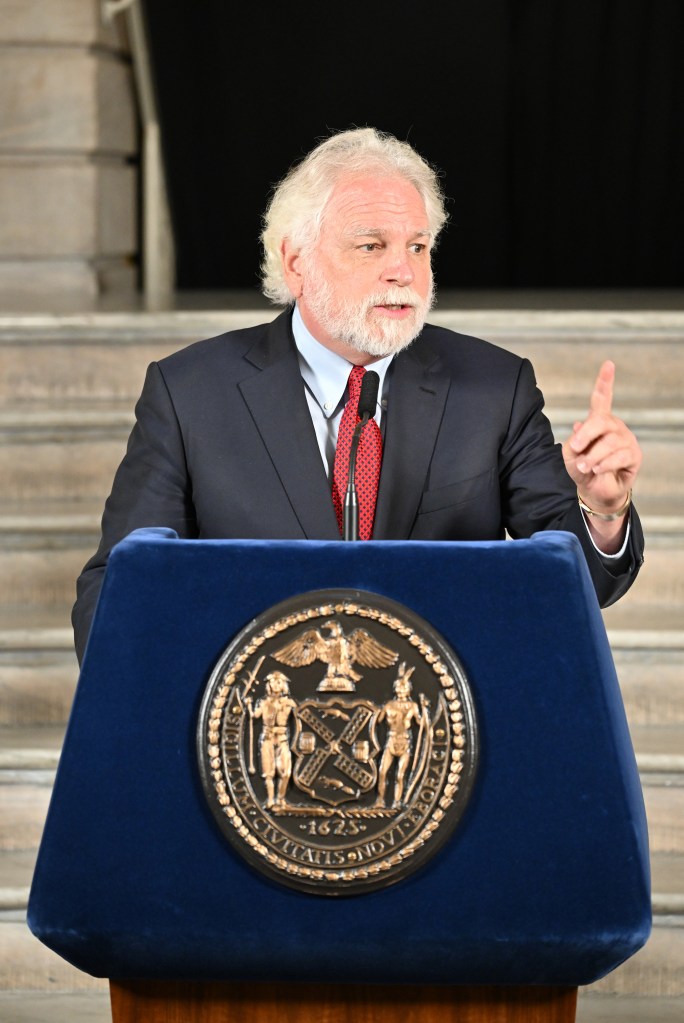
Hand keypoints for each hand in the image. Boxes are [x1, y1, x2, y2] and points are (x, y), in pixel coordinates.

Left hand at [562, 360, 641, 513]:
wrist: (595, 490)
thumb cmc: (583, 468)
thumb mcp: (571, 455)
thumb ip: (573, 441)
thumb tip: (579, 426)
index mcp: (599, 421)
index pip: (602, 399)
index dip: (604, 382)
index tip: (608, 364)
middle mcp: (614, 426)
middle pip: (601, 421)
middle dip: (585, 435)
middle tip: (574, 449)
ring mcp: (626, 440)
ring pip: (609, 443)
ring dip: (592, 456)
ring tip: (585, 466)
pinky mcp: (634, 455)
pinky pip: (618, 456)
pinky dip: (603, 464)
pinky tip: (597, 469)